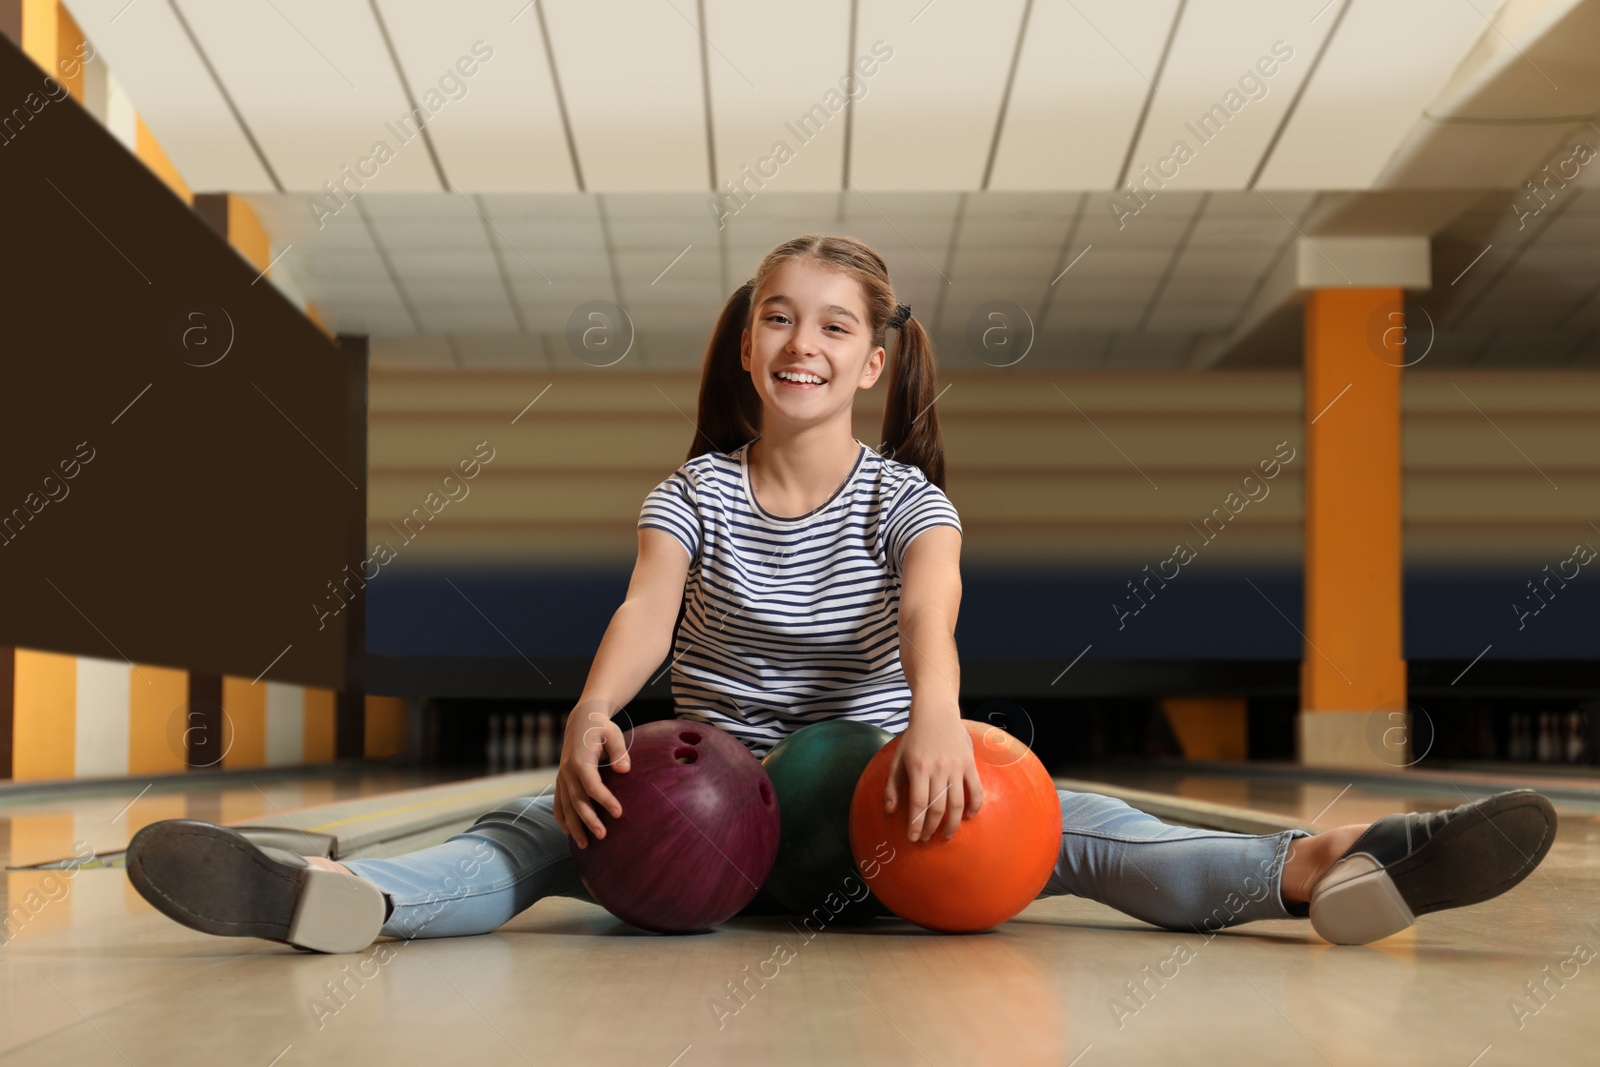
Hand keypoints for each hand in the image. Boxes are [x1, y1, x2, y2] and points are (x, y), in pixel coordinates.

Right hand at [553, 700, 630, 848]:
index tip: (618, 813)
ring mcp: (562, 777)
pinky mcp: (561, 780)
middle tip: (602, 835)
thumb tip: (625, 770)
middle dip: (588, 820)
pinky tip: (569, 833)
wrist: (580, 720)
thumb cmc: (601, 728)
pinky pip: (558, 803)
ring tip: (585, 845)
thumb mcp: (613, 733)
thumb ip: (619, 751)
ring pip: (566, 806)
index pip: (592, 784)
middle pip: (577, 800)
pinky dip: (561, 819)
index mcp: (580, 759)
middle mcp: (567, 770)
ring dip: (574, 826)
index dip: (604, 799)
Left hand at [883, 712, 983, 841]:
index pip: (918, 803)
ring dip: (951, 824)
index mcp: (919, 768)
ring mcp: (956, 768)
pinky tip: (968, 818)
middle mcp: (938, 770)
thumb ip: (892, 786)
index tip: (912, 838)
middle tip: (925, 839)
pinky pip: (976, 790)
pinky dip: (974, 806)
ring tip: (945, 836)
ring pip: (957, 803)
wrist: (936, 713)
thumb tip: (890, 811)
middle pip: (937, 807)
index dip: (915, 824)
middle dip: (930, 828)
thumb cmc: (914, 738)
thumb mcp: (897, 759)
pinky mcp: (969, 765)